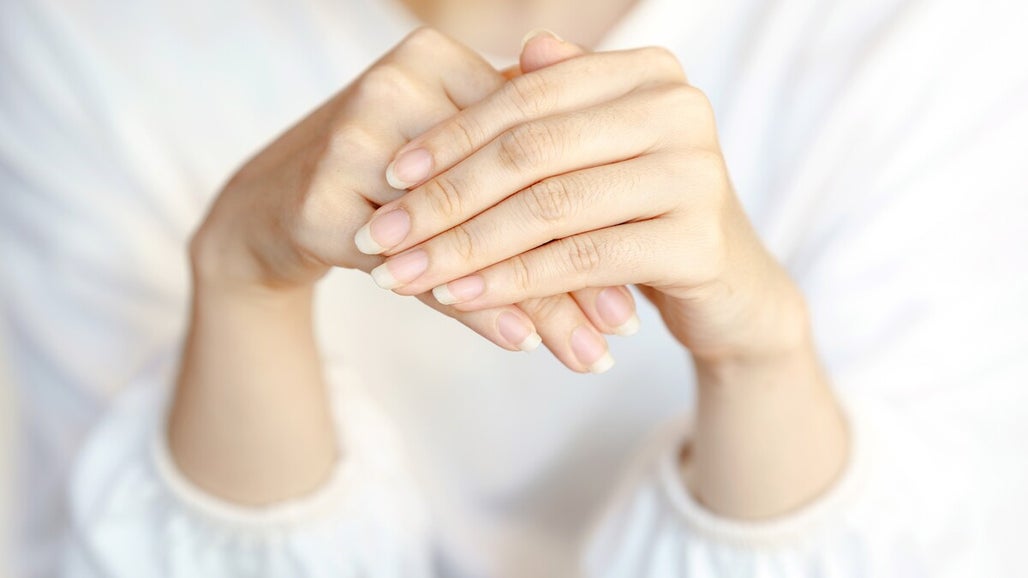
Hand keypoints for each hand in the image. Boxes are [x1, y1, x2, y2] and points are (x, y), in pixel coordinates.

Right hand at [190, 28, 633, 370]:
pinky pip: (416, 268)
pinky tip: (519, 341)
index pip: (531, 141)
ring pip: (467, 234)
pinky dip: (471, 308)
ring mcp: (349, 138)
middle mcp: (391, 83)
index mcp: (434, 59)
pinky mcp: (316, 201)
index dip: (592, 205)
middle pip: (506, 189)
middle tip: (623, 324)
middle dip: (573, 264)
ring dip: (533, 299)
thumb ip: (525, 177)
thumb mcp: (451, 171)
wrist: (266, 207)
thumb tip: (631, 223)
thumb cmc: (383, 188)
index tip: (643, 264)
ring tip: (585, 350)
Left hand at [356, 35, 807, 366]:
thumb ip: (555, 109)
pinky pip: (581, 259)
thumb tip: (512, 55)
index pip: (527, 98)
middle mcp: (679, 109)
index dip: (452, 137)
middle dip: (446, 199)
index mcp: (649, 74)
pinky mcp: (697, 240)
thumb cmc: (643, 213)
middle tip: (383, 238)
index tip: (391, 177)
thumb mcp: (595, 155)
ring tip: (406, 276)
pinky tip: (461, 298)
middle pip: (532, 151)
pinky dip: (513, 280)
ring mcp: (695, 172)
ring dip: (466, 247)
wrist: (730, 286)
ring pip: (550, 208)